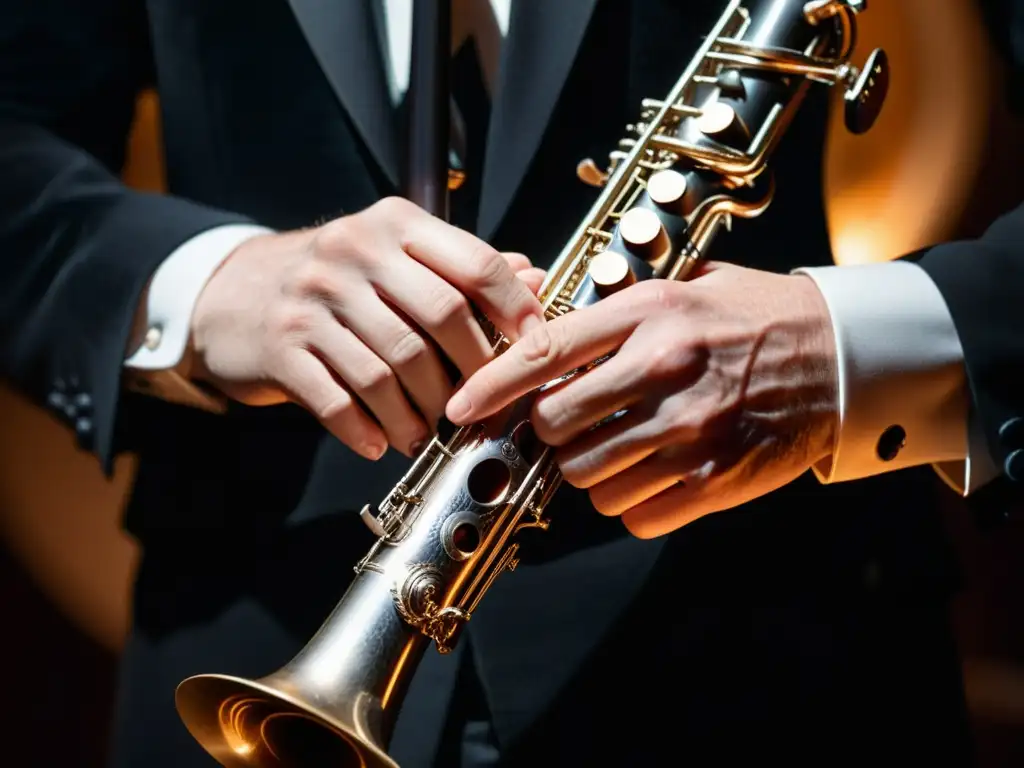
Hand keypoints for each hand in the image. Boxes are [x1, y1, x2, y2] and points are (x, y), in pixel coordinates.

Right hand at [188, 197, 544, 459]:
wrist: (232, 295)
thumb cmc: (334, 282)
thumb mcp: (395, 258)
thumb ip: (463, 270)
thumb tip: (535, 281)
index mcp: (395, 226)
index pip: (474, 263)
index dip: (515, 311)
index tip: (534, 351)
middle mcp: (352, 252)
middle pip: (440, 317)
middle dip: (472, 373)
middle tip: (480, 406)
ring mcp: (312, 299)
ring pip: (391, 367)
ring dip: (419, 414)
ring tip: (427, 435)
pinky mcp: (281, 346)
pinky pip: (338, 399)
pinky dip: (366, 430)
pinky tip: (380, 443)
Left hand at [446, 263, 838, 537]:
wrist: (839, 356)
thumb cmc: (756, 318)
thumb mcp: (685, 287)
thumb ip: (614, 312)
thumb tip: (542, 338)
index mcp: (649, 313)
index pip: (543, 353)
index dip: (490, 386)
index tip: (462, 407)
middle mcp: (662, 369)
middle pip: (555, 425)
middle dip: (550, 433)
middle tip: (569, 426)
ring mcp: (688, 429)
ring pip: (588, 476)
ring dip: (590, 470)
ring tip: (620, 448)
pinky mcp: (713, 477)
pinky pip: (633, 513)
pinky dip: (631, 503)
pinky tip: (651, 475)